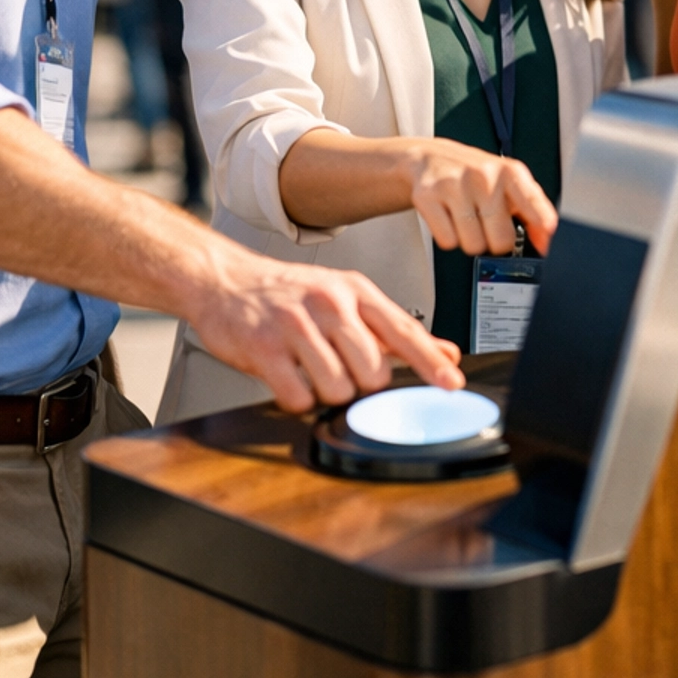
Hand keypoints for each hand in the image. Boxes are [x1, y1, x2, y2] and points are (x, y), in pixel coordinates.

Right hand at [190, 256, 462, 415]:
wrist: (226, 279)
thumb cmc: (290, 293)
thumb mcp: (349, 298)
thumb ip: (396, 330)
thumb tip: (445, 352)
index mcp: (355, 291)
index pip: (403, 329)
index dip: (429, 360)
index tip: (451, 382)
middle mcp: (329, 304)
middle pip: (372, 370)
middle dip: (361, 382)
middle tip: (340, 366)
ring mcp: (296, 326)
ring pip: (337, 388)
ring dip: (326, 391)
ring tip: (310, 369)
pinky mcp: (264, 349)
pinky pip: (297, 397)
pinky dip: (296, 397)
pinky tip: (288, 377)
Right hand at [404, 140, 557, 257]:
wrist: (430, 157)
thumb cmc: (475, 175)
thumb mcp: (508, 185)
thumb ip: (533, 212)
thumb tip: (546, 243)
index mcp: (510, 173)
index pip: (534, 206)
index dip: (543, 228)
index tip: (547, 246)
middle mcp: (484, 176)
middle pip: (502, 240)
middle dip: (494, 240)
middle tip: (486, 224)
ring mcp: (455, 185)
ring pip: (473, 245)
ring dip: (470, 240)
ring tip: (466, 219)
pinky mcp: (428, 196)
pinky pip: (447, 241)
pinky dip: (448, 237)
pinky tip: (448, 218)